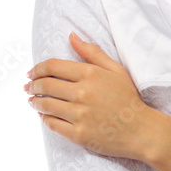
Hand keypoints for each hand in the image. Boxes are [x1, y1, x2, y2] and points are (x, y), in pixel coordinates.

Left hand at [25, 32, 154, 160]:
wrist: (141, 130)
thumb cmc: (128, 98)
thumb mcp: (115, 70)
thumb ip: (92, 52)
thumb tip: (71, 36)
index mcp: (90, 74)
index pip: (52, 67)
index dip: (37, 69)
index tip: (32, 73)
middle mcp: (82, 93)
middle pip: (45, 85)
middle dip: (32, 85)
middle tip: (29, 87)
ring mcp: (80, 115)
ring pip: (45, 105)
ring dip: (34, 102)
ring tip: (33, 101)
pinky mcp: (79, 134)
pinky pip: (52, 124)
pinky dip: (44, 118)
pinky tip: (44, 115)